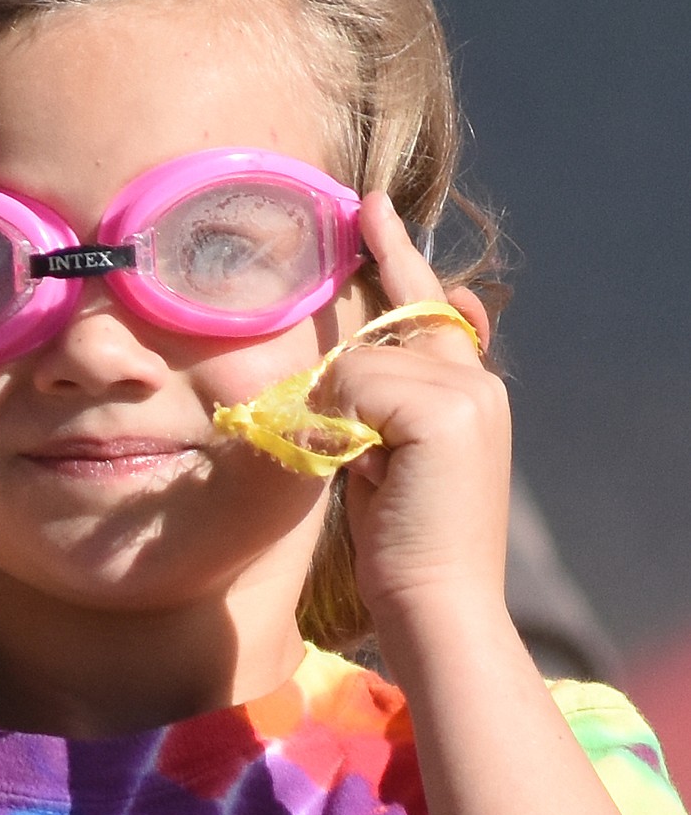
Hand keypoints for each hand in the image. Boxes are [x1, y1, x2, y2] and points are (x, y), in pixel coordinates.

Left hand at [318, 192, 509, 652]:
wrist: (436, 605)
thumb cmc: (403, 548)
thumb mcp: (383, 466)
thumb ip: (372, 413)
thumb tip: (337, 373)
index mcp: (469, 394)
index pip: (430, 310)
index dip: (399, 259)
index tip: (374, 209)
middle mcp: (478, 382)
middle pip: (390, 325)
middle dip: (367, 314)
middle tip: (364, 263)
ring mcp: (469, 391)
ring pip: (360, 361)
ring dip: (336, 417)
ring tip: (367, 475)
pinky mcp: (449, 410)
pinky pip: (356, 384)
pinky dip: (340, 427)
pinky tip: (366, 471)